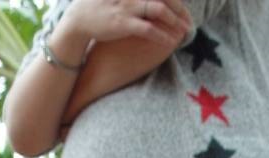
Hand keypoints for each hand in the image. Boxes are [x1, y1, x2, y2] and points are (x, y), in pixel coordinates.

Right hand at [63, 0, 191, 47]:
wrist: (80, 18)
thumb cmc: (102, 6)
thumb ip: (140, 0)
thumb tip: (154, 4)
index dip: (175, 0)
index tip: (183, 9)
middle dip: (180, 9)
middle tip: (189, 21)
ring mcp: (128, 6)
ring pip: (160, 10)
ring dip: (175, 22)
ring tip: (185, 31)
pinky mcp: (124, 23)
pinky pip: (149, 29)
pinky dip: (163, 36)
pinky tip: (172, 42)